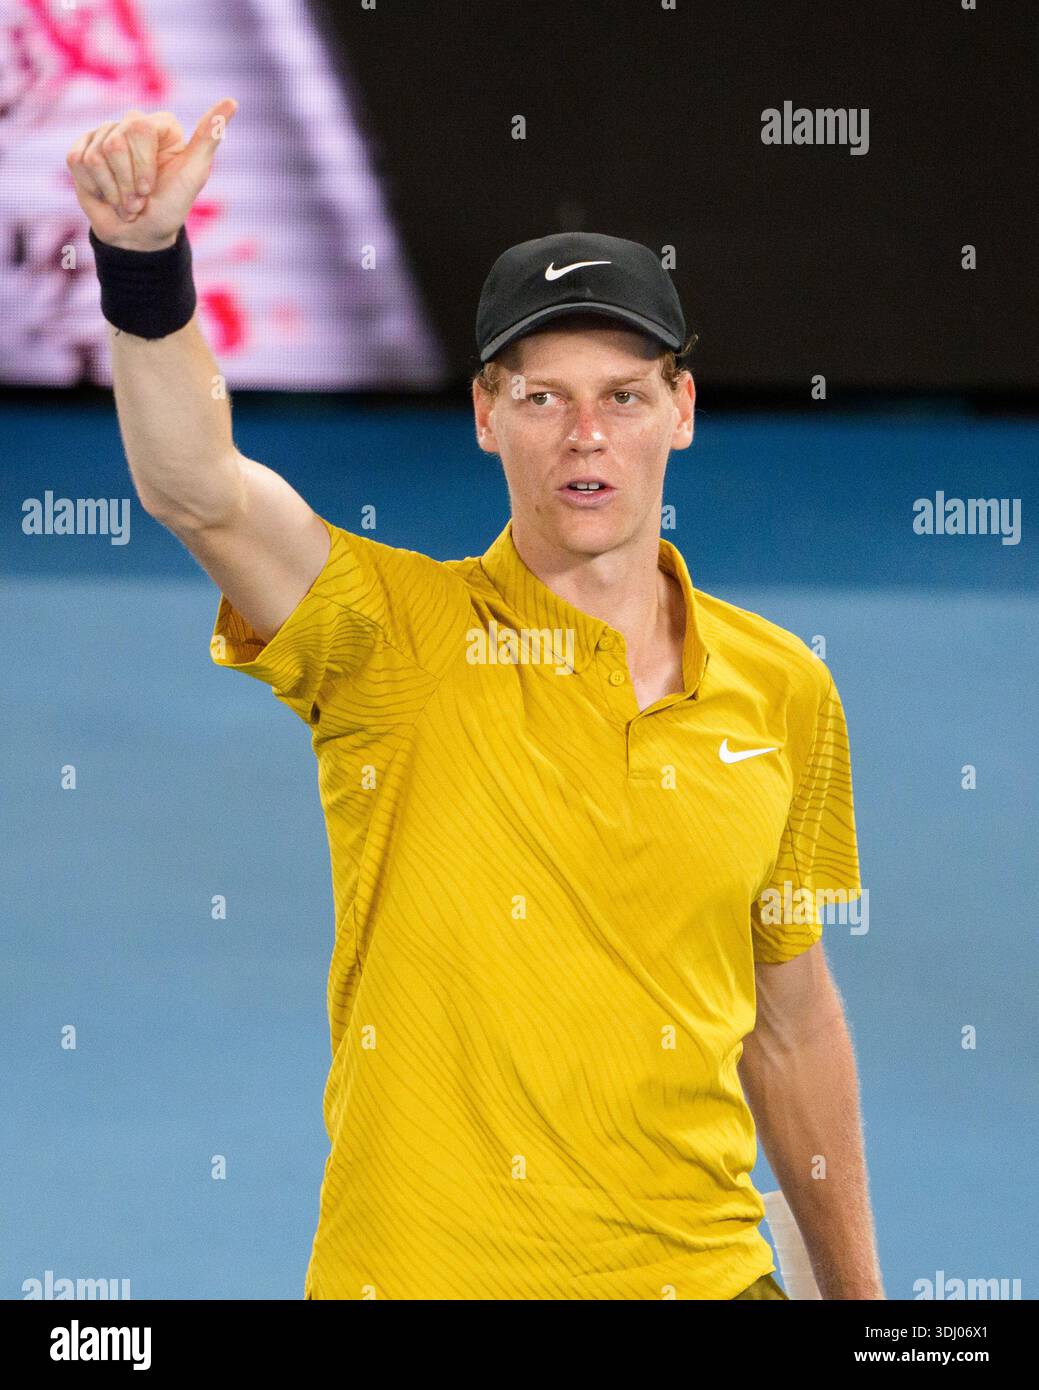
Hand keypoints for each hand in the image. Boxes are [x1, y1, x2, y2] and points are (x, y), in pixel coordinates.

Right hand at [66, 98, 237, 251]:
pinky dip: (95, 189)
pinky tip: (107, 194)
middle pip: (114, 143)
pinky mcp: (80, 150)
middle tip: (140, 199)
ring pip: (95, 158)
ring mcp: (103, 135)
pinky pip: (78, 163)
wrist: (141, 236)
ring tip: (126, 201)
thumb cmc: (170, 206)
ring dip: (113, 191)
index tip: (151, 188)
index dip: (142, 166)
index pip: (138, 128)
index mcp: (160, 125)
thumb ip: (208, 137)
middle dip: (127, 183)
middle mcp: (131, 124)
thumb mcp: (194, 175)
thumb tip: (231, 102)